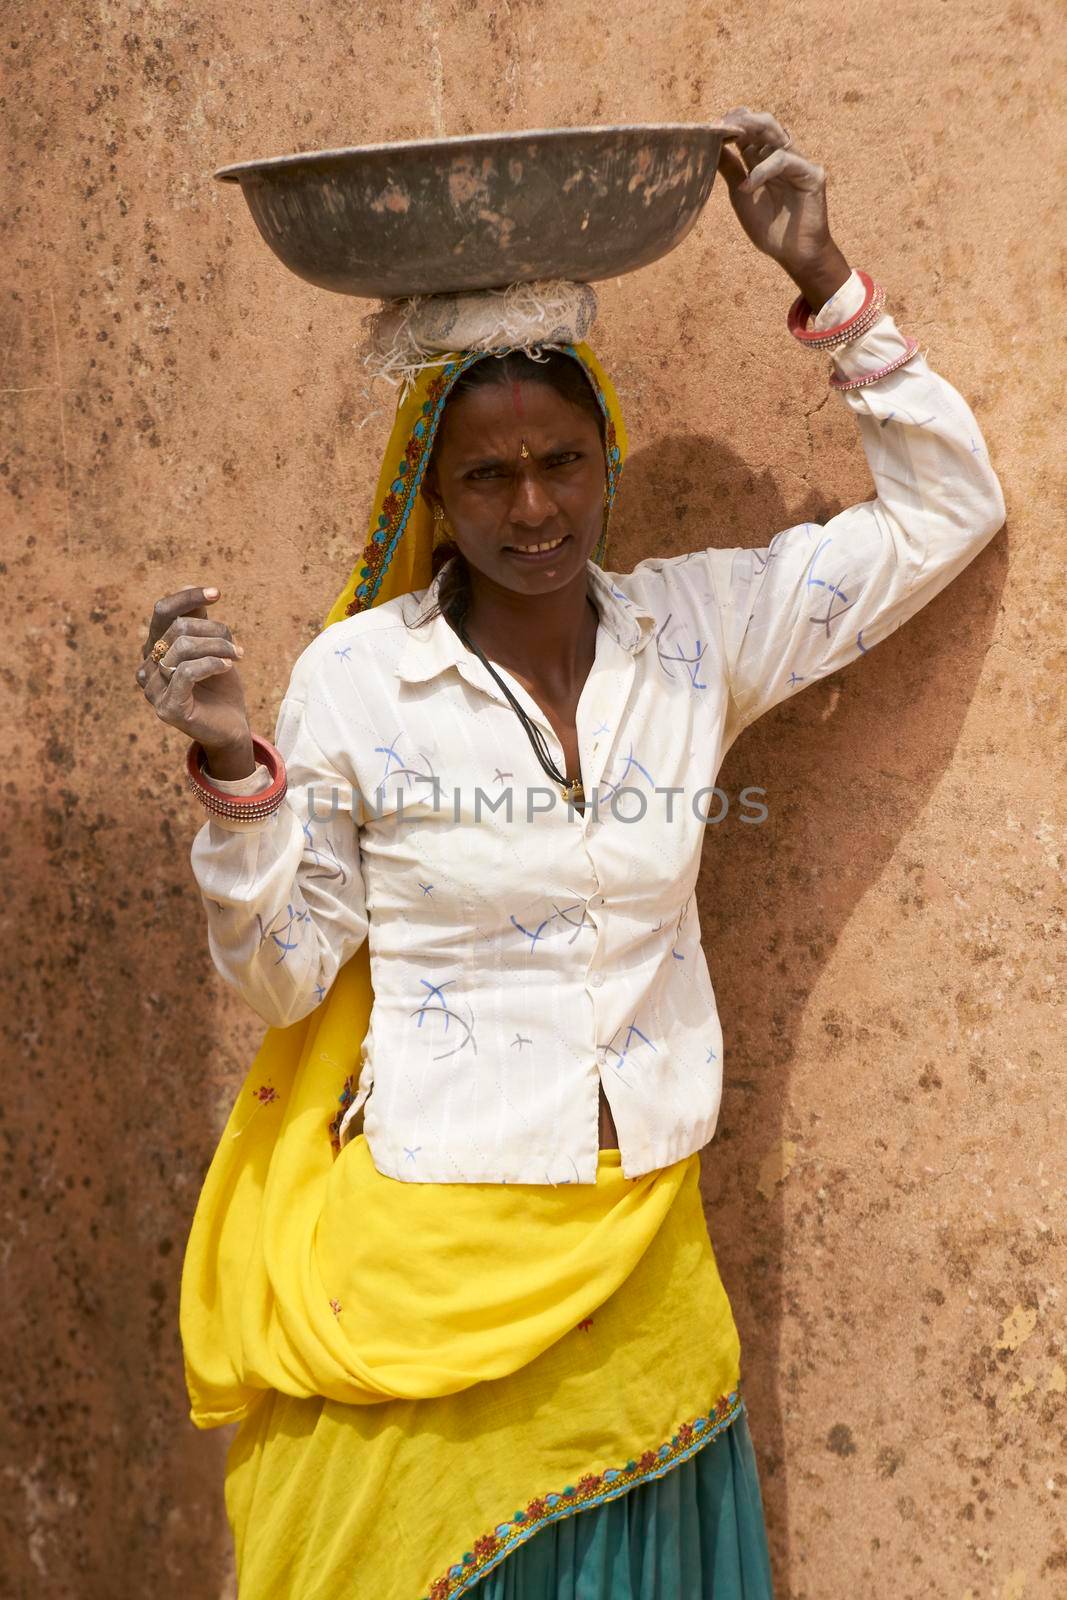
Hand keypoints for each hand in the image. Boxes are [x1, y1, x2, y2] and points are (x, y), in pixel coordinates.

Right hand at [135, 585, 254, 774]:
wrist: (231, 726)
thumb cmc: (220, 686)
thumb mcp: (212, 647)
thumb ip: (198, 621)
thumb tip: (185, 584)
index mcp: (154, 648)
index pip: (162, 611)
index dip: (187, 598)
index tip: (217, 593)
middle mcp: (147, 666)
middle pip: (179, 628)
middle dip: (215, 631)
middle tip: (236, 646)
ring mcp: (153, 689)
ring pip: (183, 648)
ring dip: (218, 647)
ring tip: (237, 655)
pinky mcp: (167, 708)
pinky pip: (186, 672)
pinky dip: (211, 664)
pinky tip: (228, 666)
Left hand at [717, 108, 849, 310]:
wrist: (792, 255)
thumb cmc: (769, 229)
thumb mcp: (741, 196)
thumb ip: (731, 169)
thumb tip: (712, 146)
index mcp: (765, 160)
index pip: (750, 132)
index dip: (732, 125)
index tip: (710, 127)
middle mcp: (783, 156)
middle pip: (764, 124)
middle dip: (741, 120)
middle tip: (719, 125)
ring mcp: (798, 162)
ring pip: (776, 133)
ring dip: (751, 131)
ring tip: (729, 138)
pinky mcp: (812, 174)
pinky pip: (784, 161)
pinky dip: (762, 171)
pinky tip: (747, 185)